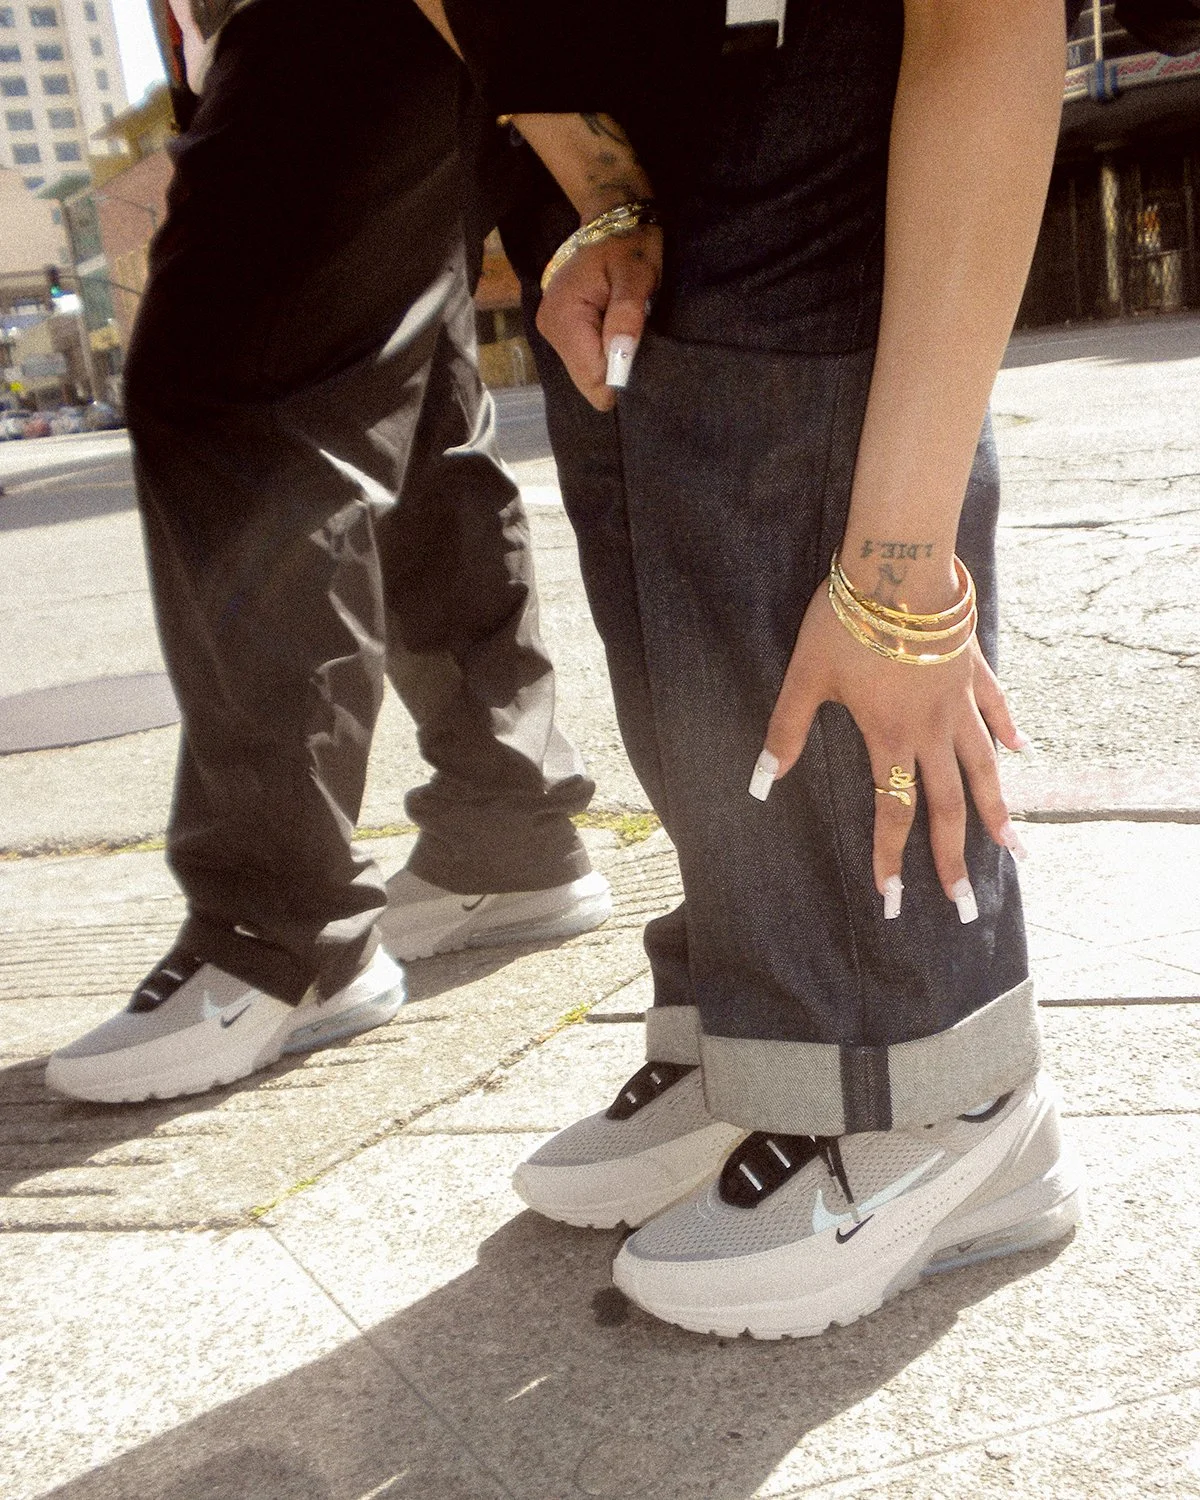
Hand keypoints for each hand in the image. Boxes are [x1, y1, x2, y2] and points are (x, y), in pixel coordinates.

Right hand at [535, 226, 662, 411]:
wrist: (612, 219)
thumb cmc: (629, 245)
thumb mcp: (636, 276)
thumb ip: (626, 316)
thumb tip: (620, 359)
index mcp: (564, 316)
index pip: (592, 375)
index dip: (621, 375)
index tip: (643, 356)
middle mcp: (550, 328)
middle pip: (587, 378)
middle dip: (616, 368)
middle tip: (637, 339)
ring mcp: (552, 331)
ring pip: (587, 372)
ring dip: (612, 360)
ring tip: (627, 330)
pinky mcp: (560, 331)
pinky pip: (585, 360)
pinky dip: (605, 354)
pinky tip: (616, 333)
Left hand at [757, 580, 1028, 918]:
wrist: (899, 566)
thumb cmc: (847, 620)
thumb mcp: (806, 677)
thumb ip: (786, 730)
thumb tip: (761, 781)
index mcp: (890, 737)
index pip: (893, 811)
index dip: (890, 856)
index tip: (893, 897)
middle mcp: (932, 729)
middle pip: (947, 806)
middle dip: (953, 859)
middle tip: (964, 903)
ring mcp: (959, 700)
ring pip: (984, 768)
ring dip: (997, 811)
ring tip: (1013, 849)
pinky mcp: (972, 668)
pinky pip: (996, 708)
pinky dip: (1008, 731)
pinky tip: (1021, 752)